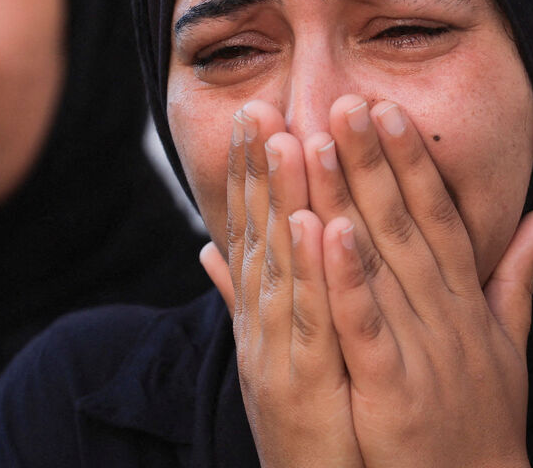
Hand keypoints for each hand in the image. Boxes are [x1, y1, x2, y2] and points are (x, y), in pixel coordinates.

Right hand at [201, 100, 363, 467]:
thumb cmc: (305, 427)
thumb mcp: (272, 354)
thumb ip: (246, 295)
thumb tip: (210, 248)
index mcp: (263, 314)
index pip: (255, 230)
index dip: (252, 173)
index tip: (257, 116)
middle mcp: (262, 325)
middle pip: (260, 235)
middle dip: (258, 169)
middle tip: (260, 106)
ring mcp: (278, 352)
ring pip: (282, 264)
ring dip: (282, 200)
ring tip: (287, 139)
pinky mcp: (304, 384)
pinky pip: (312, 319)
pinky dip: (317, 271)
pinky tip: (322, 225)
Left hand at [309, 94, 532, 467]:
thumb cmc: (484, 419)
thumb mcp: (505, 343)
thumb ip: (514, 277)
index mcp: (463, 300)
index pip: (436, 215)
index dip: (411, 161)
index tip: (386, 110)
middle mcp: (445, 313)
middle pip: (404, 222)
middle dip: (374, 158)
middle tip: (345, 100)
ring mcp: (420, 348)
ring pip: (379, 260)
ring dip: (350, 197)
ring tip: (321, 141)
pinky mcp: (392, 388)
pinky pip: (365, 324)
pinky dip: (345, 277)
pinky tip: (324, 231)